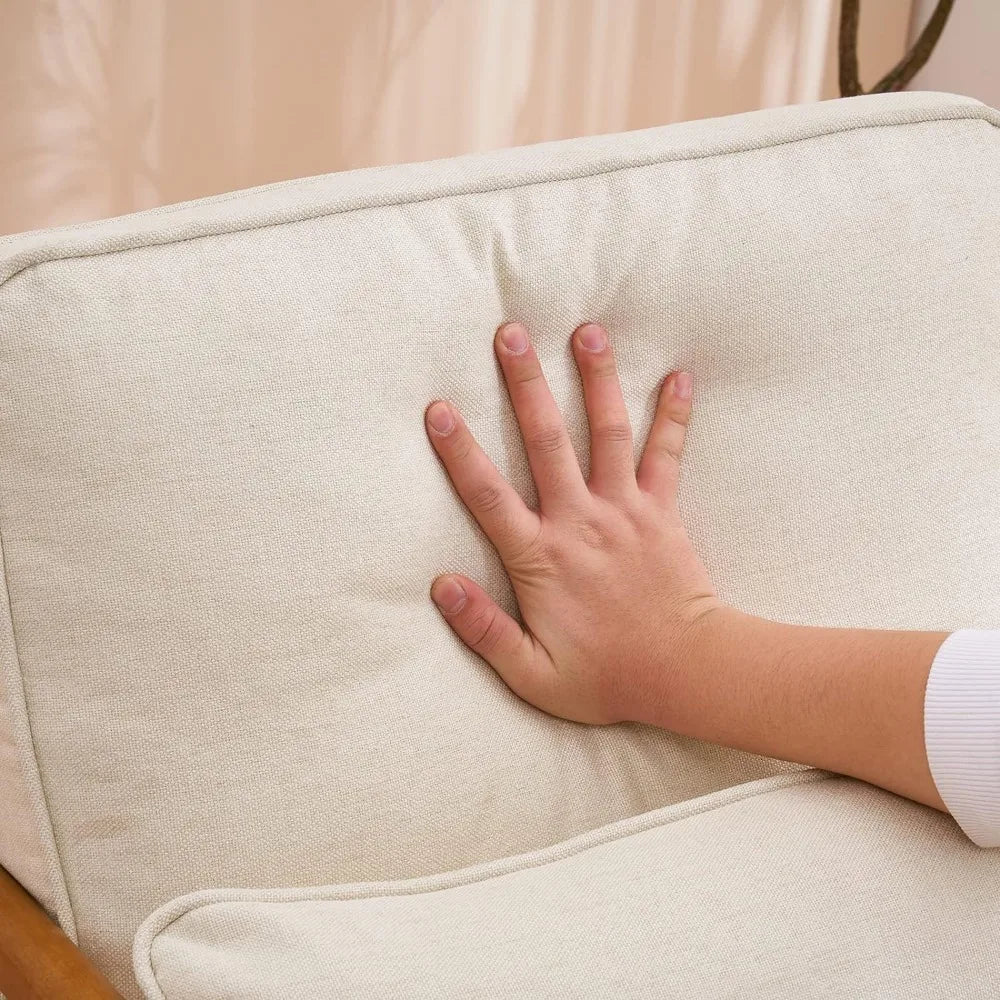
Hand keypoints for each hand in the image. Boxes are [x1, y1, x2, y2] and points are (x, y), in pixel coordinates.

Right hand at [425, 321, 719, 725]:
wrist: (686, 671)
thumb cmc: (607, 677)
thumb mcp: (532, 673)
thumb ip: (483, 629)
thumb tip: (439, 585)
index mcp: (540, 558)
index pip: (488, 495)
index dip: (460, 451)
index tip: (439, 407)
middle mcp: (580, 521)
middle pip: (546, 441)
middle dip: (526, 384)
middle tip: (512, 333)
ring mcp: (624, 510)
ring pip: (606, 433)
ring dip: (596, 380)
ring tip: (587, 331)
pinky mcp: (662, 512)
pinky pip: (667, 455)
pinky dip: (674, 416)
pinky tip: (679, 376)